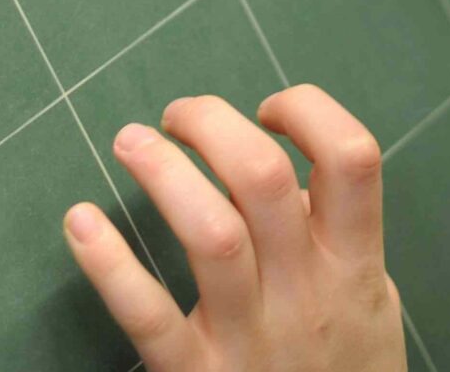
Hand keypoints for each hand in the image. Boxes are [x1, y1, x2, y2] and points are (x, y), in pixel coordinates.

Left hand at [65, 86, 407, 371]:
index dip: (307, 112)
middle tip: (180, 114)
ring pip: (211, 234)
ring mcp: (251, 338)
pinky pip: (150, 318)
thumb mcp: (368, 304)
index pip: (352, 157)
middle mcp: (306, 294)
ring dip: (164, 172)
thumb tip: (288, 172)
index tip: (268, 111)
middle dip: (214, 124)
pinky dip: (109, 265)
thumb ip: (339, 238)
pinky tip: (81, 223)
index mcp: (354, 266)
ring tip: (131, 141)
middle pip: (264, 179)